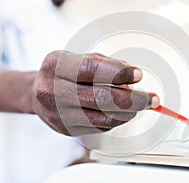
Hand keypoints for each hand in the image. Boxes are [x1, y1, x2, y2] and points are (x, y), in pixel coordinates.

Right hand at [31, 51, 158, 135]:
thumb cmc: (65, 73)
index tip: (139, 75)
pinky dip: (117, 120)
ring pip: (104, 118)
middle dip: (134, 99)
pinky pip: (100, 128)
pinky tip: (122, 113)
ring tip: (139, 105)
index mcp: (56, 65)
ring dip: (129, 112)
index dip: (119, 72)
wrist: (37, 93)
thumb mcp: (80, 59)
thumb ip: (107, 65)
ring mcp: (58, 113)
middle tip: (151, 99)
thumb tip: (134, 78)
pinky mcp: (65, 130)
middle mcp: (52, 90)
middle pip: (101, 98)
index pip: (92, 68)